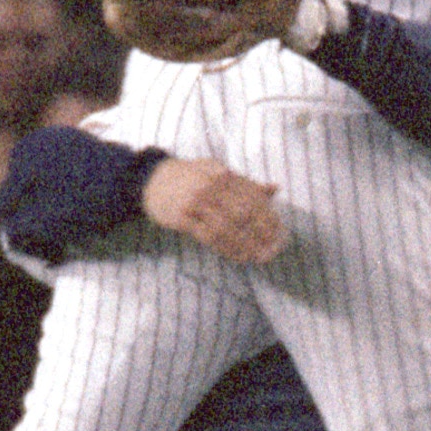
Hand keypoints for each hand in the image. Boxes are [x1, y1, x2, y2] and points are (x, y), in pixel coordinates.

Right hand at [142, 155, 284, 262]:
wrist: (151, 180)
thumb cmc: (190, 177)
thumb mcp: (217, 172)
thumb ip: (246, 183)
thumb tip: (275, 188)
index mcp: (224, 174)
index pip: (253, 197)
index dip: (269, 217)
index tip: (279, 233)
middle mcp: (211, 186)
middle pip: (243, 213)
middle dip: (261, 234)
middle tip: (272, 251)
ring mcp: (195, 201)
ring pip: (226, 227)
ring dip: (245, 245)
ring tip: (257, 257)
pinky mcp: (182, 217)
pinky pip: (208, 236)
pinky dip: (226, 248)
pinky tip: (237, 256)